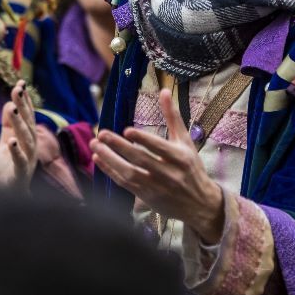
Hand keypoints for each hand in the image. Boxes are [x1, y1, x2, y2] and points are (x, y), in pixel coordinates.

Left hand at [0, 81, 38, 192]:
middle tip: (17, 89)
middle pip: (28, 124)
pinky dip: (16, 151)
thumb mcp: (6, 142)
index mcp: (27, 140)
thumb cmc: (8, 170)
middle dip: (23, 106)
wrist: (7, 198)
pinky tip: (11, 141)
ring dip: (19, 124)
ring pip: (26, 140)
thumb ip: (7, 125)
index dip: (25, 101)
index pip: (27, 117)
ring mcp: (26, 161)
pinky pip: (19, 162)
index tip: (21, 83)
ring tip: (12, 108)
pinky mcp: (19, 175)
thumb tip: (8, 103)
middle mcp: (30, 149)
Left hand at [93, 89, 225, 242]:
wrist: (199, 204)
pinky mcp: (146, 196)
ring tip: (95, 146)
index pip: (159, 147)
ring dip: (110, 159)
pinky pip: (125, 183)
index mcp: (180, 157)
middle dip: (119, 146)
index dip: (143, 139)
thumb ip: (173, 117)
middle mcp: (168, 173)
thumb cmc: (191, 168)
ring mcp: (156, 186)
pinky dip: (111, 172)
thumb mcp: (185, 142)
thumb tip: (163, 91)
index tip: (127, 130)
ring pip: (129, 172)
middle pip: (140, 159)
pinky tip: (99, 160)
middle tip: (101, 134)